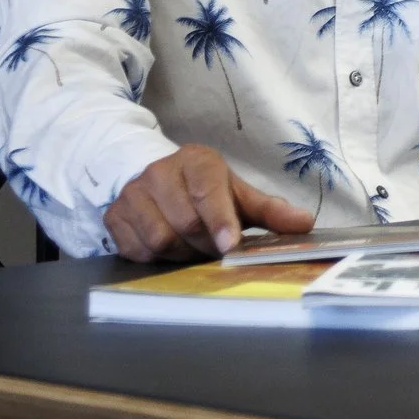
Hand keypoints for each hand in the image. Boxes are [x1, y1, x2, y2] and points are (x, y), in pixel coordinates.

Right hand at [103, 145, 314, 261]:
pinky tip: (170, 249)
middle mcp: (159, 172)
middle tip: (217, 249)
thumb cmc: (205, 189)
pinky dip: (157, 258)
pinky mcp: (114, 216)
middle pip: (184, 222)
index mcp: (196, 160)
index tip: (230, 245)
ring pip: (159, 239)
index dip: (220, 220)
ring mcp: (132, 194)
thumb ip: (270, 210)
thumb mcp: (239, 194)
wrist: (157, 178)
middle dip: (206, 244)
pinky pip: (136, 250)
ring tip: (194, 247)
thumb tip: (304, 224)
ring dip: (182, 253)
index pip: (207, 191)